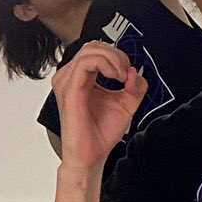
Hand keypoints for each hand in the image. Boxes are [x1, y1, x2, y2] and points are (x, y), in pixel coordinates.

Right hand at [53, 41, 144, 168]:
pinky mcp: (69, 89)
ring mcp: (66, 81)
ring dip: (113, 59)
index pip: (96, 50)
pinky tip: (115, 78)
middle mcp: (70, 77)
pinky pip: (86, 63)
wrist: (91, 156)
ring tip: (122, 77)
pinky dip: (106, 64)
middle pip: (93, 46)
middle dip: (116, 55)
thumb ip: (134, 87)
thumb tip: (135, 72)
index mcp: (80, 78)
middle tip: (126, 74)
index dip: (117, 56)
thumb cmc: (100, 134)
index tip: (128, 75)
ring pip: (90, 51)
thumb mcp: (126, 104)